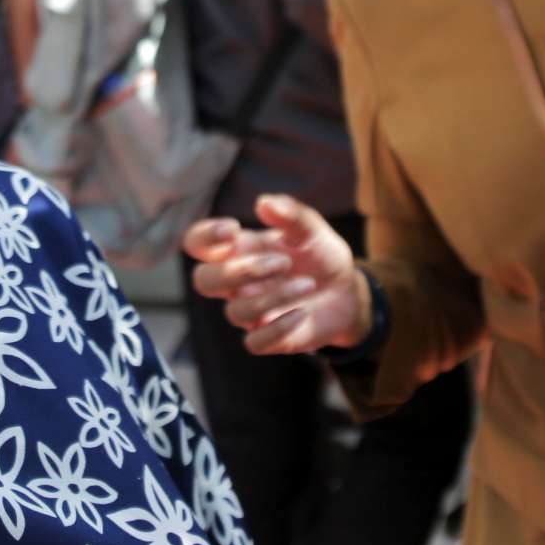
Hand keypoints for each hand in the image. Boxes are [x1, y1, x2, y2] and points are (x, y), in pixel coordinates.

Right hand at [183, 195, 370, 355]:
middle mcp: (236, 282)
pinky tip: (302, 313)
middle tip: (282, 262)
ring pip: (236, 311)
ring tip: (308, 284)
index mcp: (238, 249)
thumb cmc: (320, 256)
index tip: (233, 229)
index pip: (196, 243)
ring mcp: (250, 312)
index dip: (204, 237)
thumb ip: (291, 214)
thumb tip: (263, 202)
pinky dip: (277, 328)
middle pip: (203, 281)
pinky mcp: (267, 338)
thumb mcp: (312, 230)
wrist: (348, 292)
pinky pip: (255, 342)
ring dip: (272, 297)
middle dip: (239, 271)